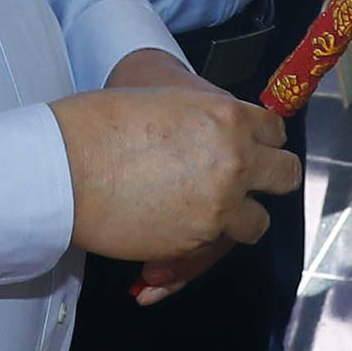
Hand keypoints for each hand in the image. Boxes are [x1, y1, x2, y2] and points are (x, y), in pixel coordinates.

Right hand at [53, 56, 298, 294]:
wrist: (66, 164)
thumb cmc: (104, 122)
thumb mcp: (165, 100)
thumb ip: (203, 119)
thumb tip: (218, 137)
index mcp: (228, 117)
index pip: (275, 132)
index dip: (263, 141)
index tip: (252, 148)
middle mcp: (235, 162)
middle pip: (284, 176)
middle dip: (268, 180)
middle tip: (245, 184)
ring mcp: (219, 206)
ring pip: (256, 223)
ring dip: (237, 220)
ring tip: (208, 215)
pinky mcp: (194, 240)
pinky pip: (211, 250)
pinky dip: (195, 250)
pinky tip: (170, 239)